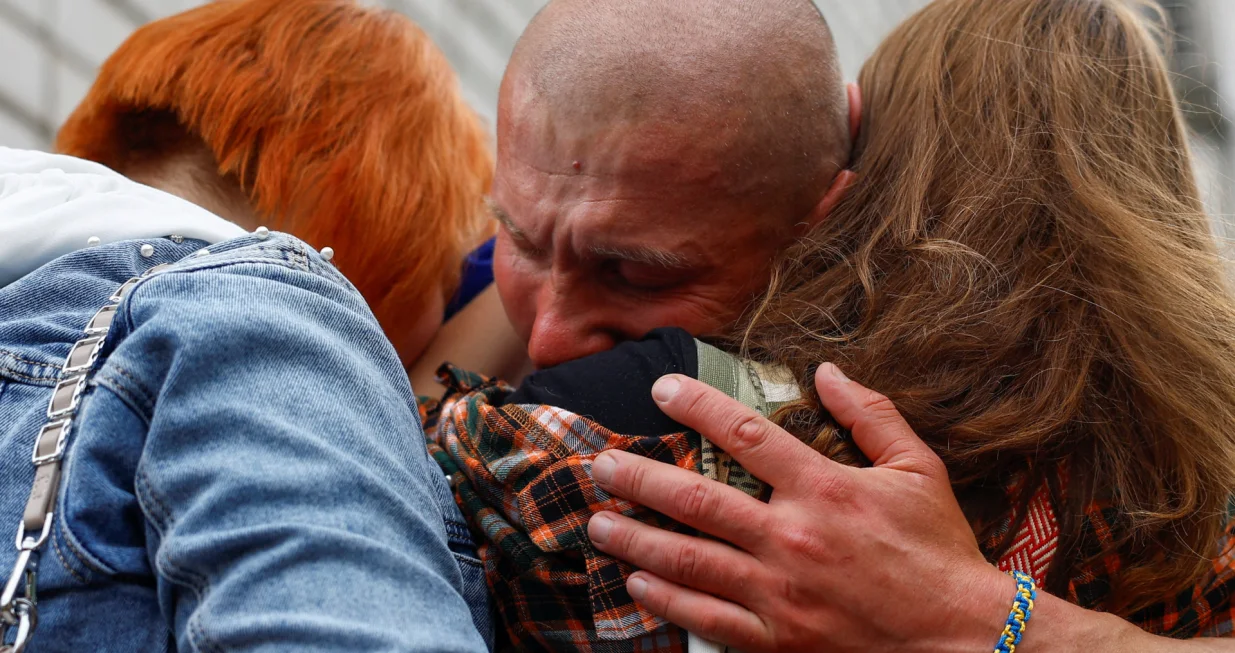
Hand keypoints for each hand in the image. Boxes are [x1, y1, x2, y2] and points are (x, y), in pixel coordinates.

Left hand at [586, 364, 1013, 651]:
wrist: (964, 638)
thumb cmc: (939, 550)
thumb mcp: (918, 469)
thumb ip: (871, 414)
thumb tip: (826, 371)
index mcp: (824, 488)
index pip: (745, 433)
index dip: (696, 405)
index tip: (661, 390)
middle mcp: (792, 537)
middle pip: (696, 499)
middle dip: (640, 479)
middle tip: (600, 466)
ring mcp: (780, 592)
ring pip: (689, 560)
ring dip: (636, 540)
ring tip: (598, 524)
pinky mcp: (778, 638)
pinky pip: (708, 618)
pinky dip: (668, 601)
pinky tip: (638, 584)